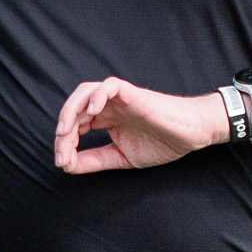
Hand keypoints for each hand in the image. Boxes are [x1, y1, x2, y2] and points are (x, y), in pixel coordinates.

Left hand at [54, 78, 228, 174]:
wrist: (190, 135)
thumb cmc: (161, 142)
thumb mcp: (120, 157)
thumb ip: (95, 160)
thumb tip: (67, 165)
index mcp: (105, 119)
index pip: (74, 125)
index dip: (63, 142)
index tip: (63, 163)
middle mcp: (108, 106)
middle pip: (74, 109)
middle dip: (63, 130)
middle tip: (61, 152)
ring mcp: (119, 98)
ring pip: (85, 92)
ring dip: (70, 111)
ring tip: (65, 131)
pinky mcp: (132, 93)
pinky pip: (109, 86)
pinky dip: (96, 96)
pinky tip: (91, 114)